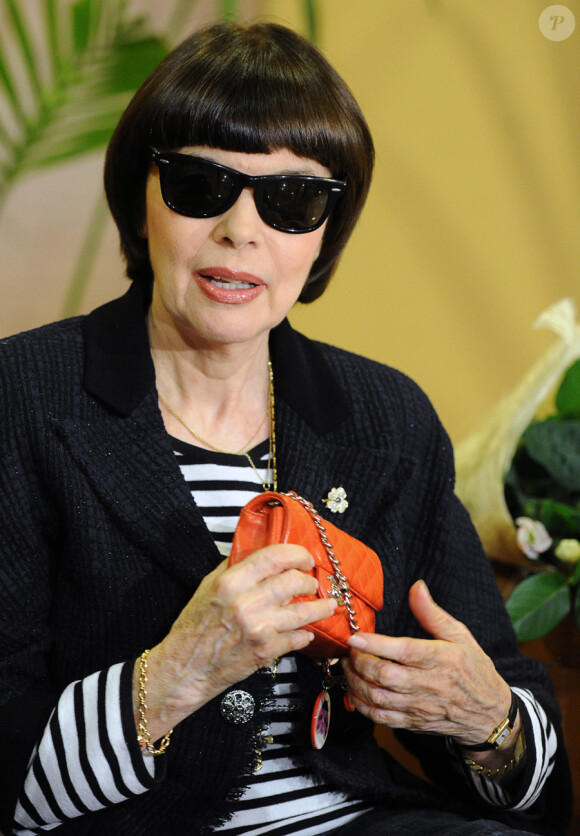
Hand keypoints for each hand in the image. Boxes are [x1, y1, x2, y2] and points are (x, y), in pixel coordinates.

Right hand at [133, 544, 336, 738]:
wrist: (185, 668)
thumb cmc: (193, 628)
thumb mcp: (207, 587)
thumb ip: (233, 568)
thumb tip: (256, 552)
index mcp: (231, 582)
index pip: (274, 556)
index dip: (297, 554)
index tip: (305, 558)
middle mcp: (246, 602)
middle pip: (294, 581)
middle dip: (309, 582)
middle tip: (312, 584)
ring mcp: (258, 627)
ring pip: (303, 611)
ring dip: (319, 608)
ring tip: (327, 605)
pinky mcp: (266, 651)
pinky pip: (297, 638)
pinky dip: (304, 634)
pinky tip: (305, 632)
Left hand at [342, 579, 514, 750]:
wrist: (491, 715)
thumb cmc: (475, 670)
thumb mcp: (461, 636)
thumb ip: (433, 613)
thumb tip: (416, 587)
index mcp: (442, 659)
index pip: (404, 651)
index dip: (376, 645)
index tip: (355, 636)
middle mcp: (429, 684)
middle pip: (385, 675)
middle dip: (360, 662)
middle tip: (349, 650)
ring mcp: (420, 706)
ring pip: (379, 698)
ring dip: (355, 682)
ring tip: (348, 667)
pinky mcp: (413, 722)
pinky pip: (381, 718)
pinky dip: (362, 705)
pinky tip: (355, 691)